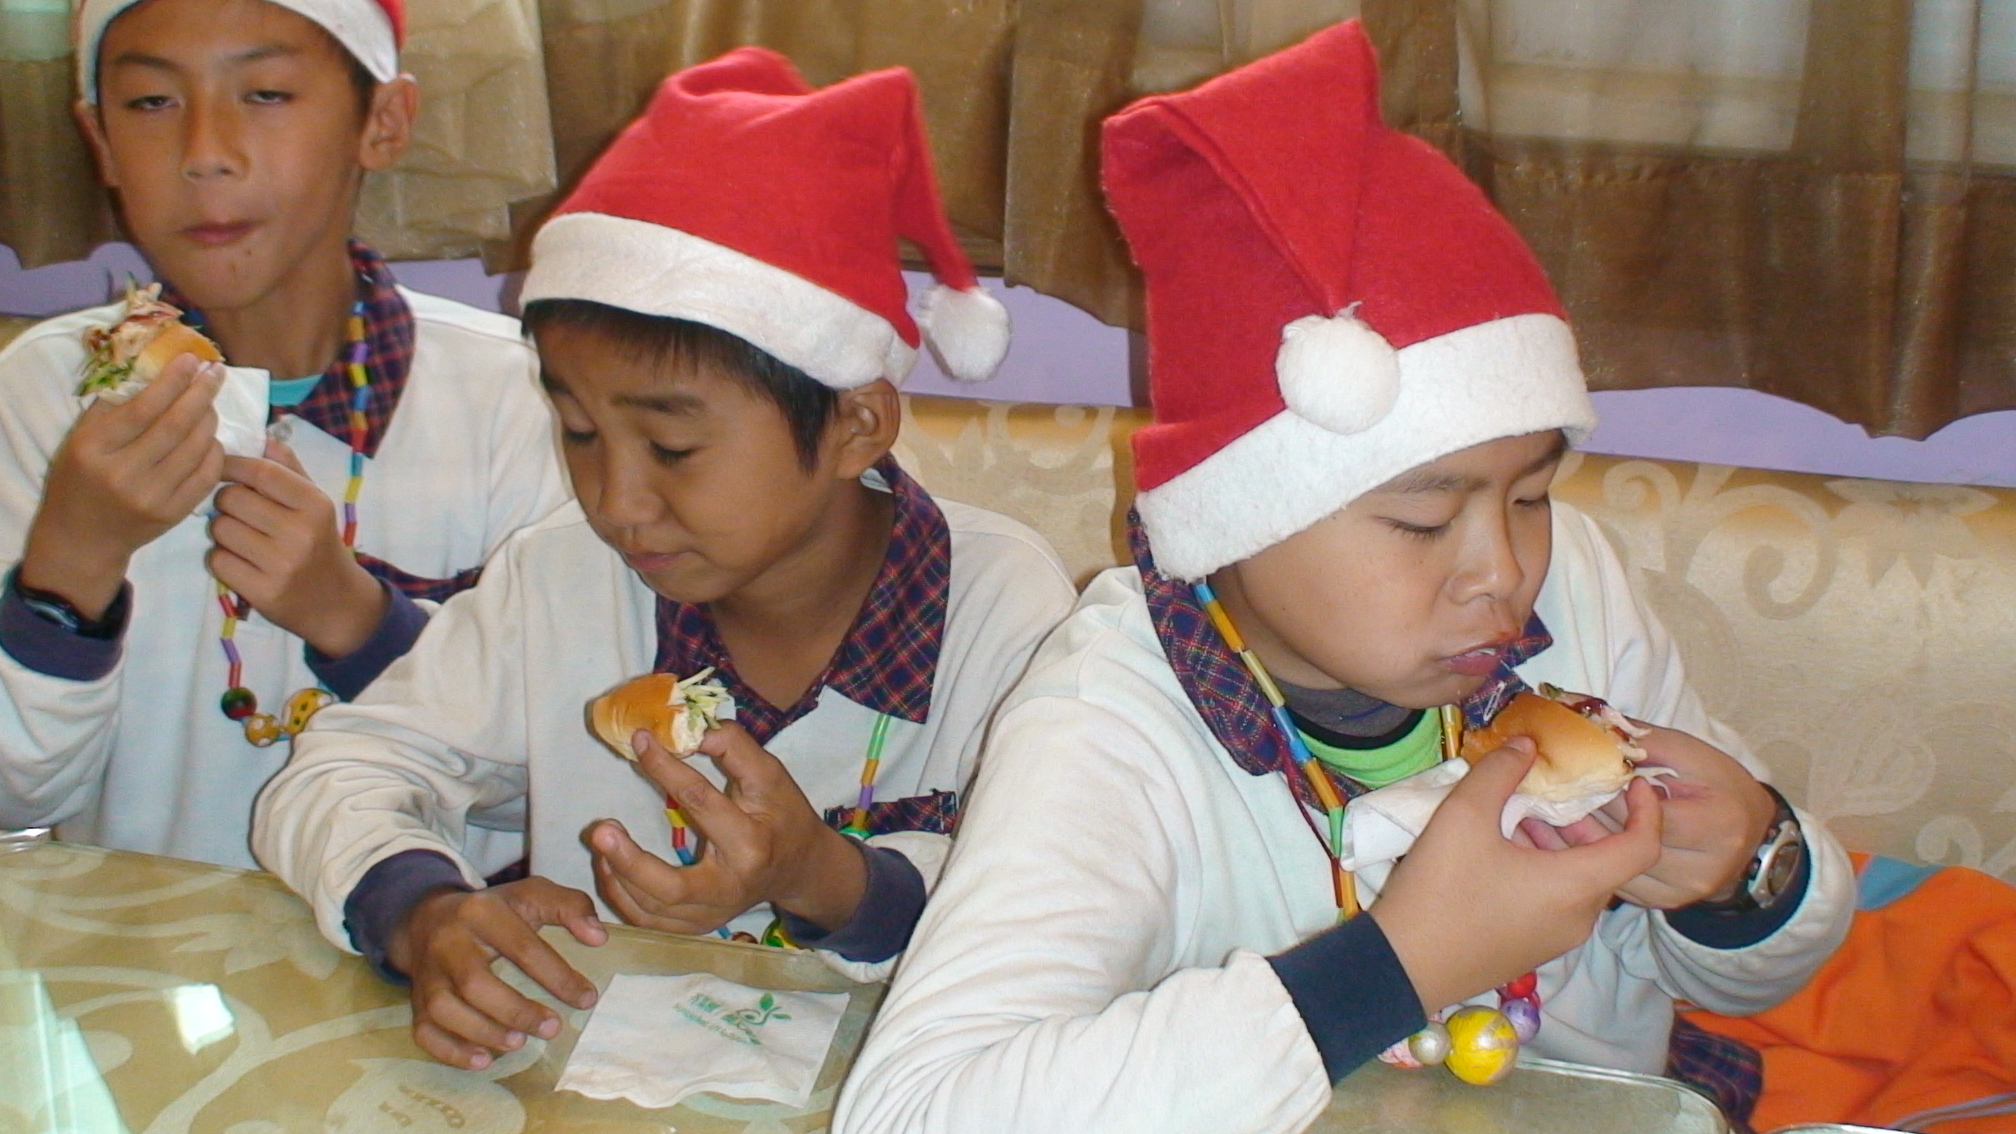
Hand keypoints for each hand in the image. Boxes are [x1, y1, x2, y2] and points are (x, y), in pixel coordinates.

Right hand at [19, 354, 223, 617]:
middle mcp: (123, 473)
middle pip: (177, 425)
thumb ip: (114, 406)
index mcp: (94, 448)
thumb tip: (157, 372)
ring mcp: (152, 496)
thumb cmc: (81, 479)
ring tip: (210, 402)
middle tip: (216, 371)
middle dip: (202, 393)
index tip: (192, 359)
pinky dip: (215, 450)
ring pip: (197, 447)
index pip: (143, 407)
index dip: (173, 380)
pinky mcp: (174, 514)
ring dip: (211, 418)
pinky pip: (207, 474)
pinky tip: (211, 435)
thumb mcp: (82, 439)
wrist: (84, 537)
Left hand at [209, 439, 386, 657]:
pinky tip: (241, 563)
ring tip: (242, 539)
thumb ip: (290, 470)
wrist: (336, 603)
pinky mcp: (262, 591)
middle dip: (226, 502)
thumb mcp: (316, 505)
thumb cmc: (320, 545)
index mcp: (315, 505)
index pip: (261, 472)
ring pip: (219, 529)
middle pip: (231, 499)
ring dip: (222, 532)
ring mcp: (281, 564)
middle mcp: (300, 533)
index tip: (222, 466)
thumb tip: (264, 436)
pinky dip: (222, 559)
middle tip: (240, 513)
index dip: (232, 465)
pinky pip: (217, 560)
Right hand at [389, 877, 607, 1070]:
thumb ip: (570, 906)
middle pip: (475, 983)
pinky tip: (483, 1061)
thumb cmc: (493, 911)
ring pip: (444, 1009)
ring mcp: (428, 973)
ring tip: (519, 1043)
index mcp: (482, 912)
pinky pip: (423, 1030)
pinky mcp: (417, 999)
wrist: (428, 917)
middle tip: (553, 1028)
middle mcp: (449, 942)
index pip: (521, 946)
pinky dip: (450, 1050)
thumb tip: (599, 938)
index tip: (586, 998)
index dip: (556, 975)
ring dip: (483, 1032)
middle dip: (516, 1011)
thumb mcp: (533, 894)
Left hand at [587, 723, 867, 935]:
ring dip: (618, 874)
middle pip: (670, 887)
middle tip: (601, 829)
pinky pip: (649, 921)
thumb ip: (734, 747)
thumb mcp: (770, 775)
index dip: (666, 768)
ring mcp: (712, 914)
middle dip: (630, 861)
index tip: (639, 740)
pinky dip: (622, 896)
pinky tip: (610, 866)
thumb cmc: (783, 814)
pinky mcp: (697, 926)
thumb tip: (692, 729)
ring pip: (652, 909)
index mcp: (751, 844)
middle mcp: (730, 888)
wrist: (800, 866)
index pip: (701, 804)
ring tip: (602, 838)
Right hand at [1369, 738, 1663, 1014]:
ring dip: (1560, 845)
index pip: (1642, 847)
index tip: (1632, 781)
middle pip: (1606, 862)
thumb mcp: (1463, 816)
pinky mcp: (1532, 950)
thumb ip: (1500, 771)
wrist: (1401, 968)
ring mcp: (1556, 940)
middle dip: (1586, 821)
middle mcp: (1579, 917)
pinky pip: (1556, 903)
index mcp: (1576, 886)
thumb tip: (1526, 744)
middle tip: (1553, 792)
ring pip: (1578, 882)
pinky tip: (1500, 853)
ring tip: (1516, 817)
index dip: (1648, 809)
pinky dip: (1545, 871)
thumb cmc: (1440, 890)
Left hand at [1520, 726, 1775, 908]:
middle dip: (1575, 810)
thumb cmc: (1716, 783)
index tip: (1571, 771)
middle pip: (1621, 840)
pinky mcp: (1658, 904)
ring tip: (1527, 812)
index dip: (1607, 791)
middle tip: (1530, 789)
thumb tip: (1581, 716)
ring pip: (1606, 866)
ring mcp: (1678, 893)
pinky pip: (1606, 882)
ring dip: (1565, 838)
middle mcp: (1699, 869)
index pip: (1646, 811)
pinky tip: (1544, 839)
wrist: (1748, 832)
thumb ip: (1638, 738)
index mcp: (1716, 825)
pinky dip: (1575, 859)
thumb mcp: (1689, 752)